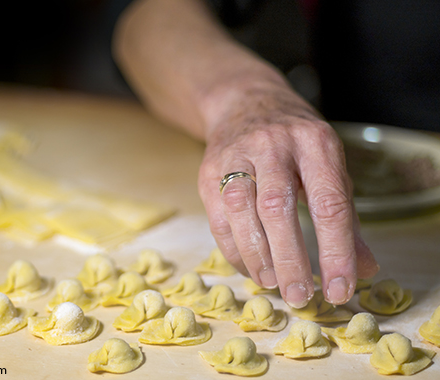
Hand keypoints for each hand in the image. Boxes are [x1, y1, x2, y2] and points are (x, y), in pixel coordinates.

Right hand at [198, 85, 378, 307]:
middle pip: (279, 207)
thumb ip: (345, 217)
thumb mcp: (328, 166)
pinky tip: (250, 267)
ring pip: (242, 210)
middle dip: (290, 258)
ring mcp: (236, 155)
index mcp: (315, 142)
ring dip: (257, 255)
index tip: (339, 289)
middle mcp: (274, 144)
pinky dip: (234, 249)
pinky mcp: (209, 170)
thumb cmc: (295, 142)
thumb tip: (365, 269)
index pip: (329, 202)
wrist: (245, 103)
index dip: (336, 250)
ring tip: (271, 284)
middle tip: (299, 295)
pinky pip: (218, 216)